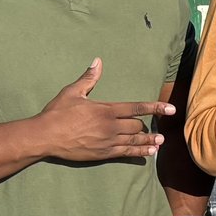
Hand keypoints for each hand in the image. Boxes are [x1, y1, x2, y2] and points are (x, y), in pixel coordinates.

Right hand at [32, 59, 170, 163]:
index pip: (137, 108)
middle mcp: (110, 126)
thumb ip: (89, 78)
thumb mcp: (72, 92)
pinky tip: (149, 154)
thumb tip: (98, 61)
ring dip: (149, 141)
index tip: (171, 109)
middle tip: (156, 128)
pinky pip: (126, 153)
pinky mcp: (103, 153)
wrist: (44, 137)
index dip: (156, 108)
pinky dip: (139, 153)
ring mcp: (108, 141)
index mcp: (106, 109)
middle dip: (147, 126)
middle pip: (137, 126)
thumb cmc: (56, 113)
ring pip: (135, 141)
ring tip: (160, 142)